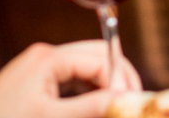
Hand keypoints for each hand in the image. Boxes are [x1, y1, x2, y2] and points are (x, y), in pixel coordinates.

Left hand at [0, 40, 141, 117]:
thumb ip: (90, 108)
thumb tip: (125, 99)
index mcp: (49, 57)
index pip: (101, 59)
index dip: (121, 80)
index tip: (134, 103)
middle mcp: (46, 57)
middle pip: (97, 58)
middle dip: (117, 79)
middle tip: (131, 103)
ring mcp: (39, 70)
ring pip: (85, 72)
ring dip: (102, 89)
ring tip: (113, 109)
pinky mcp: (34, 85)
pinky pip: (71, 84)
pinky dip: (85, 96)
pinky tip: (92, 111)